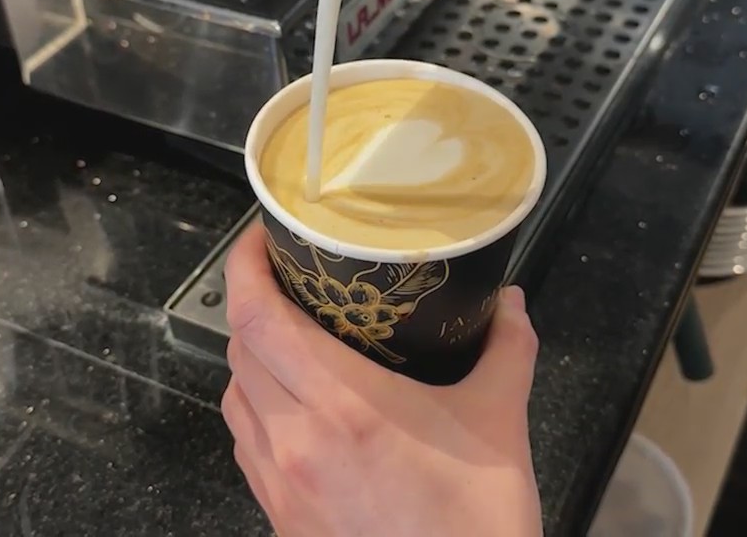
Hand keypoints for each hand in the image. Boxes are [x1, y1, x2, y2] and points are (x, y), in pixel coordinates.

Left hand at [221, 221, 542, 536]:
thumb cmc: (475, 525)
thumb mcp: (501, 423)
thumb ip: (506, 350)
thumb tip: (511, 305)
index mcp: (342, 406)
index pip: (256, 317)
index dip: (245, 266)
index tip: (261, 238)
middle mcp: (294, 440)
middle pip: (238, 349)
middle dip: (253, 304)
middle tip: (288, 281)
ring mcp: (280, 482)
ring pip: (234, 396)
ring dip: (250, 357)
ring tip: (289, 338)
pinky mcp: (282, 515)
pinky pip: (246, 442)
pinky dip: (257, 407)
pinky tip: (296, 407)